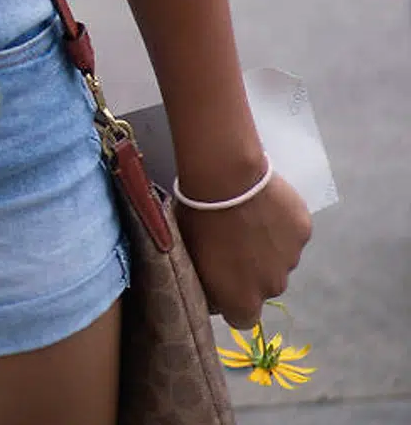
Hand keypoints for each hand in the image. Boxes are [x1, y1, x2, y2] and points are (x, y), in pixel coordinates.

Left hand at [178, 173, 311, 328]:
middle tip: (237, 237)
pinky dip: (283, 221)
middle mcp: (272, 288)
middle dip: (253, 267)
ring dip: (269, 243)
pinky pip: (292, 230)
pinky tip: (266, 201)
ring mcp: (292, 259)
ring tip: (250, 214)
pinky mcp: (304, 231)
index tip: (225, 277)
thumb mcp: (192, 257)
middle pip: (264, 285)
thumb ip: (208, 283)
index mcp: (242, 301)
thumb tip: (214, 292)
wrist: (226, 178)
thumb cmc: (199, 217)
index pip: (243, 318)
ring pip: (281, 257)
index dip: (234, 298)